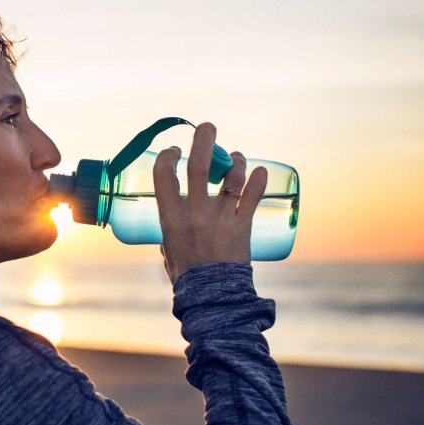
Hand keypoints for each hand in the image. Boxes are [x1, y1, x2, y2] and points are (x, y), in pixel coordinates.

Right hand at [153, 122, 267, 282]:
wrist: (211, 296)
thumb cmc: (186, 275)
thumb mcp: (168, 248)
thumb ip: (171, 230)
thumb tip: (175, 223)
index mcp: (170, 216)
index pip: (163, 174)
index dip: (169, 155)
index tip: (176, 151)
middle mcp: (194, 212)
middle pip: (200, 164)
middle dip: (204, 139)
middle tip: (208, 128)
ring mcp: (220, 218)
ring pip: (231, 176)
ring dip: (236, 161)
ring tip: (237, 158)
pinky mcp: (242, 226)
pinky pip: (253, 195)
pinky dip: (258, 179)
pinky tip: (260, 171)